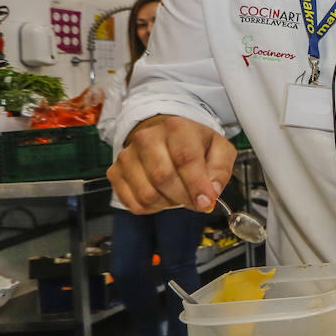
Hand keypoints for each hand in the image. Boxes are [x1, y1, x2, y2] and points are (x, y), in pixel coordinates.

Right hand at [108, 115, 235, 213]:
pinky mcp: (115, 173)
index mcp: (176, 128)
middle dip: (184, 197)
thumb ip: (220, 170)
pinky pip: (134, 203)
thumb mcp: (218, 149)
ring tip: (178, 194)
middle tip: (195, 200)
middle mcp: (147, 138)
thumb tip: (212, 192)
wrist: (164, 136)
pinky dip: (152, 207)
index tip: (206, 202)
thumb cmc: (193, 144)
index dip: (197, 185)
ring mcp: (127, 156)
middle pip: (163, 178)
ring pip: (147, 194)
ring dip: (168, 203)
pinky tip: (162, 196)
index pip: (185, 159)